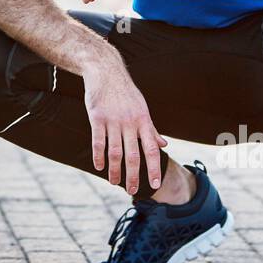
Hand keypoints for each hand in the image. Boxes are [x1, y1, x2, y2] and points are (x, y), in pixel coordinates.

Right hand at [82, 61, 167, 194]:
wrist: (106, 71)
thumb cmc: (125, 92)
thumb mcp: (142, 108)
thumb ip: (151, 129)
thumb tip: (164, 144)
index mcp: (143, 120)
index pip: (152, 149)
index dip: (154, 168)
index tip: (156, 184)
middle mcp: (130, 122)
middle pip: (133, 155)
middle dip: (133, 176)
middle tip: (132, 191)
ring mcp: (113, 120)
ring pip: (115, 152)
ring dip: (115, 170)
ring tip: (114, 182)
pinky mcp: (97, 118)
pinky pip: (98, 142)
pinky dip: (99, 156)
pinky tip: (99, 166)